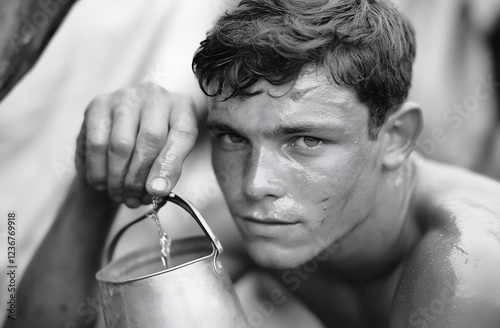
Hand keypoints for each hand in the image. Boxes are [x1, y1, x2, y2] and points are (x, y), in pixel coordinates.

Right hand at [75, 83, 197, 207]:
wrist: (122, 133)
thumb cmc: (154, 148)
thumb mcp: (170, 156)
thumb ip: (168, 170)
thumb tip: (156, 189)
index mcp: (182, 106)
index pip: (183, 134)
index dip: (170, 166)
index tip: (158, 192)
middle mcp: (156, 95)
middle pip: (150, 139)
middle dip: (140, 177)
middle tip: (134, 199)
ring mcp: (126, 96)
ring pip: (121, 144)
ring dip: (118, 178)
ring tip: (120, 195)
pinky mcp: (98, 104)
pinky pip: (96, 143)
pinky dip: (98, 170)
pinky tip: (102, 183)